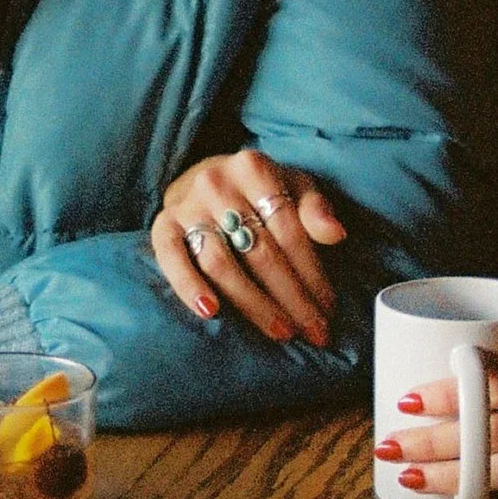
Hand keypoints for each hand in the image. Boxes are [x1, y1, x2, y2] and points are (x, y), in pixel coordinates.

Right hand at [148, 147, 345, 347]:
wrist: (206, 176)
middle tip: (311, 330)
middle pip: (259, 251)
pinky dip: (189, 287)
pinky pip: (172, 260)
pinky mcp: (162, 226)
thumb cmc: (258, 189)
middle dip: (291, 297)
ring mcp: (186, 205)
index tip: (328, 308)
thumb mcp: (294, 187)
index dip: (313, 274)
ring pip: (221, 263)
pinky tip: (210, 312)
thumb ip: (315, 209)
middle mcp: (215, 183)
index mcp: (253, 168)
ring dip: (253, 303)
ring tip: (279, 330)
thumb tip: (336, 234)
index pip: (289, 231)